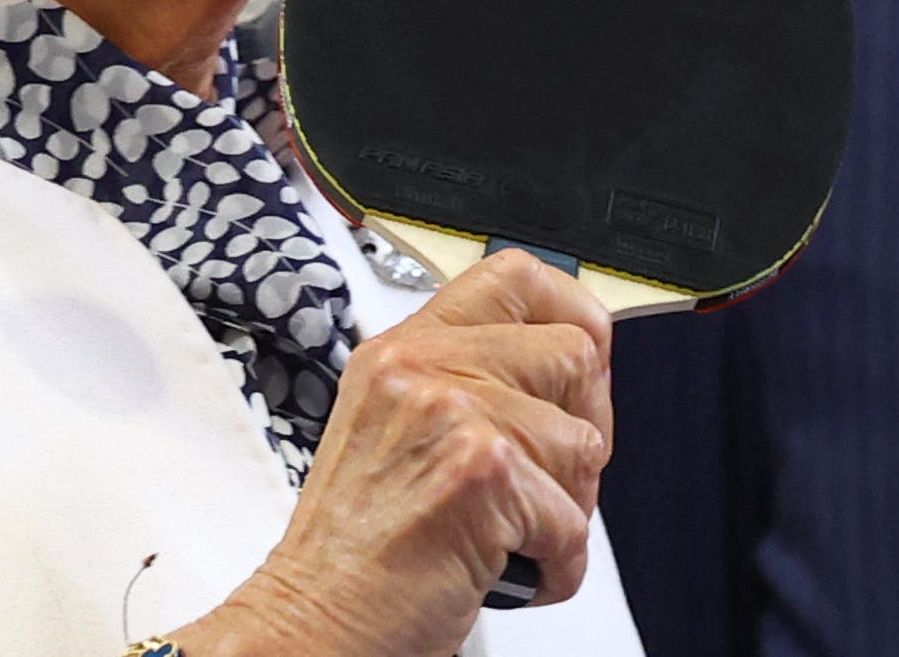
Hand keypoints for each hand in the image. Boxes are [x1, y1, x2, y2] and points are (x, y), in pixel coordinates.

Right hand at [176, 247, 613, 656]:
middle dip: (586, 425)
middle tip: (551, 478)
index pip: (516, 276)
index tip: (583, 366)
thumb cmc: (353, 554)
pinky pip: (573, 518)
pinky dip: (558, 564)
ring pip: (583, 441)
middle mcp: (421, 367)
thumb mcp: (391, 432)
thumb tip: (570, 368)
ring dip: (568, 507)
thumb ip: (465, 385)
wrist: (312, 626)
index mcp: (402, 349)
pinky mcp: (479, 472)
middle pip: (574, 354)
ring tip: (514, 537)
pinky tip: (512, 574)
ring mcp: (450, 413)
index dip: (573, 314)